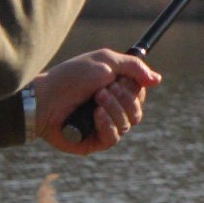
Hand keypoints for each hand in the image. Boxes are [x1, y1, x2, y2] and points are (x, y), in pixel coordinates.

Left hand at [30, 49, 160, 154]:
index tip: (120, 79)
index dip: (134, 88)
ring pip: (129, 123)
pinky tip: (95, 115)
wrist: (46, 97)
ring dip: (114, 107)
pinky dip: (107, 123)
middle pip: (138, 109)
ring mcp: (104, 125)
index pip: (140, 93)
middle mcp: (112, 108)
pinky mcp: (95, 141)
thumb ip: (134, 67)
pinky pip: (115, 137)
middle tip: (104, 88)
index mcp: (114, 88)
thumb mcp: (106, 61)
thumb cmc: (71, 77)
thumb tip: (158, 79)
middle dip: (124, 97)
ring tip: (95, 98)